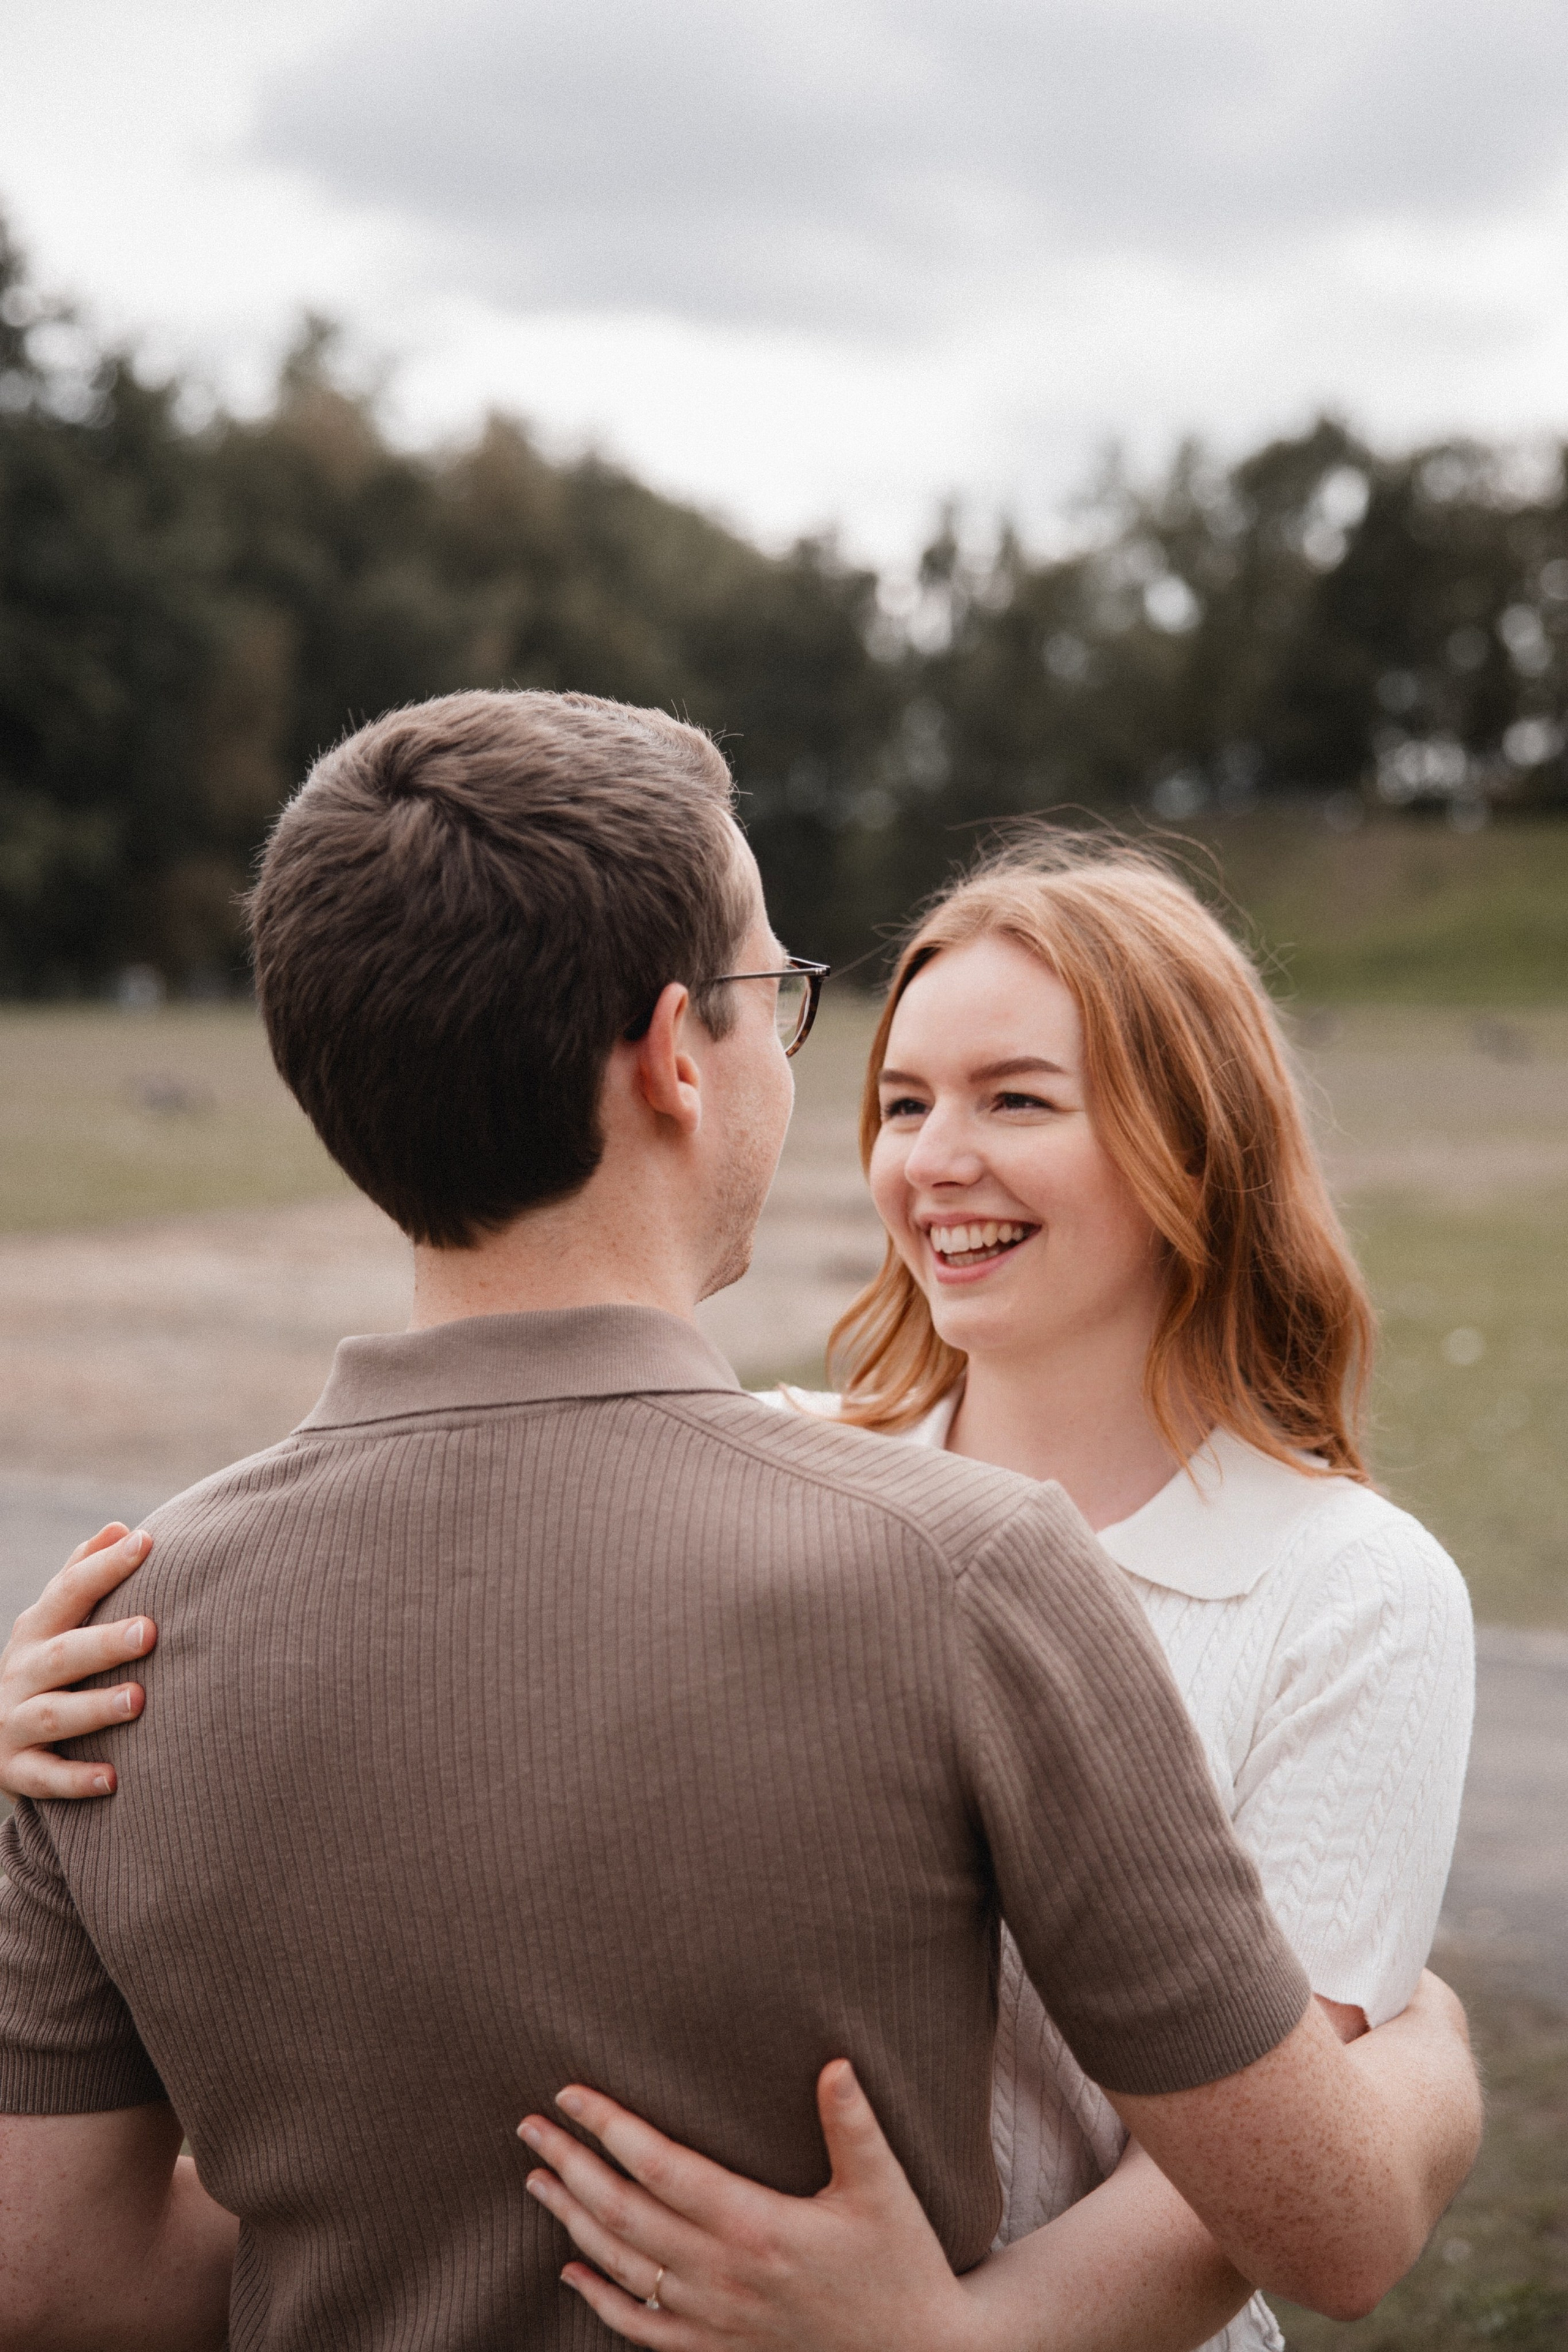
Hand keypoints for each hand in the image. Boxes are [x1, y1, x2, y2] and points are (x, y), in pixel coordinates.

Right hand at [0, 1525, 156, 1798]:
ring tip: (138, 1700)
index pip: (69, 1591)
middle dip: (104, 1643)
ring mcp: (12, 1721)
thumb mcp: (54, 1619)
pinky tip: (113, 1779)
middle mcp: (20, 1672)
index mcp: (36, 1629)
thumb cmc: (46, 1663)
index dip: (105, 1566)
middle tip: (151, 1631)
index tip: (146, 1541)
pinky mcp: (13, 1769)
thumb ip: (83, 1574)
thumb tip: (121, 1527)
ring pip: (52, 1715)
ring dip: (94, 1708)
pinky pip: (44, 1777)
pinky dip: (75, 1779)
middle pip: (63, 1654)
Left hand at [518, 2060, 982, 2351]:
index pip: (660, 2167)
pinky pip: (643, 2329)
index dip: (609, 2128)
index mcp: (756, 2225)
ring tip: (537, 2179)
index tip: (569, 2093)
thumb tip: (834, 2062)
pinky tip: (572, 2272)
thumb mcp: (884, 2188)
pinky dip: (601, 2300)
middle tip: (529, 2126)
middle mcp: (723, 2274)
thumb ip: (853, 2124)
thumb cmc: (901, 2262)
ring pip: (623, 2268)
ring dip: (573, 2222)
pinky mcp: (720, 2349)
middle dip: (570, 2166)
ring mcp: (716, 2318)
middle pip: (623, 2214)